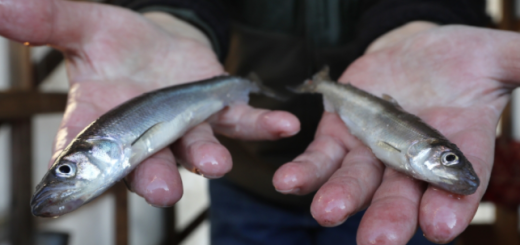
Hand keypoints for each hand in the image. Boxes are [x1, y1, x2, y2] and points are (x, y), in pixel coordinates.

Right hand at [0, 0, 298, 206]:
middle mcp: (144, 136)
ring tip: (216, 163)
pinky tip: (284, 125)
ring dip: (207, 156)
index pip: (85, 151)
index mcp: (102, 121)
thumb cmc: (118, 44)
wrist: (159, 45)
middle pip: (146, 163)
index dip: (79, 174)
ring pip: (196, 148)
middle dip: (155, 177)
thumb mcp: (86, 25)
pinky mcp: (218, 113)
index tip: (69, 199)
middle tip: (162, 192)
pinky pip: (241, 122)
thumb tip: (0, 3)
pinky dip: (262, 125)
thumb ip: (50, 20)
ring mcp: (185, 128)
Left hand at [273, 23, 519, 243]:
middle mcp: (411, 161)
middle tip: (378, 241)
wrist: (411, 52)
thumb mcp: (493, 57)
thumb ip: (518, 65)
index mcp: (454, 150)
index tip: (440, 228)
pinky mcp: (339, 135)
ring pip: (355, 182)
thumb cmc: (457, 60)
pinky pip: (320, 157)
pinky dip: (305, 171)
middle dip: (390, 218)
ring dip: (341, 198)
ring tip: (326, 212)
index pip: (456, 188)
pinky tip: (287, 182)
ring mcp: (371, 150)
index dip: (450, 207)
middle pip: (401, 195)